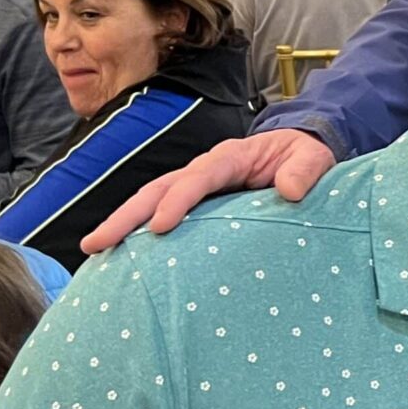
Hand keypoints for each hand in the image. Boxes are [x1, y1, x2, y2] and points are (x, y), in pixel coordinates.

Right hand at [80, 129, 334, 254]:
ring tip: (93, 249)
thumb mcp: (314, 159)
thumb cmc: (304, 157)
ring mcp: (196, 186)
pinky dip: (139, 232)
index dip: (178, 200)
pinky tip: (120, 256)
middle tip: (96, 242)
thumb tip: (291, 190)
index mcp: (231, 158)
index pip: (198, 177)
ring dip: (123, 224)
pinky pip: (161, 213)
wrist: (299, 152)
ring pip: (151, 201)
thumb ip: (305, 171)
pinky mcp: (195, 203)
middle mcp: (205, 170)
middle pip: (158, 188)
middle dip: (127, 215)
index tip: (160, 227)